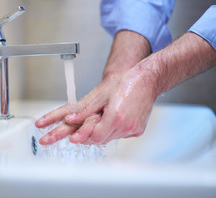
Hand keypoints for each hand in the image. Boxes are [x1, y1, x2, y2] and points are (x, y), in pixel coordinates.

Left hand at [35, 67, 157, 144]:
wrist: (147, 79)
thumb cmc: (126, 82)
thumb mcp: (101, 94)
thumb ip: (85, 110)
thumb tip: (71, 118)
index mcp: (116, 116)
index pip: (94, 135)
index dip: (82, 136)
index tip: (72, 139)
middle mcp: (125, 125)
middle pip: (100, 138)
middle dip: (86, 136)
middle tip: (73, 135)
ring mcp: (132, 129)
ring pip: (108, 138)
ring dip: (98, 133)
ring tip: (90, 126)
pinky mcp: (137, 130)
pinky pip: (118, 135)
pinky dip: (110, 131)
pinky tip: (107, 122)